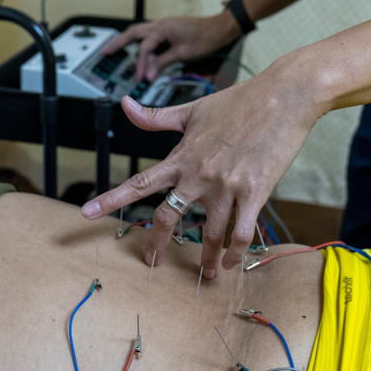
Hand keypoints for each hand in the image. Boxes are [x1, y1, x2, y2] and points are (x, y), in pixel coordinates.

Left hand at [81, 55, 325, 278]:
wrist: (284, 96)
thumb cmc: (239, 101)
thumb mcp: (192, 108)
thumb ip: (156, 116)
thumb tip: (125, 104)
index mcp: (181, 157)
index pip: (139, 183)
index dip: (111, 199)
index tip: (87, 213)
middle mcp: (199, 175)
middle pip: (168, 218)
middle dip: (156, 244)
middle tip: (151, 262)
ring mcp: (227, 186)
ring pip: (209, 233)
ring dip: (207, 258)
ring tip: (206, 274)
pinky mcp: (255, 193)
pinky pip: (242, 232)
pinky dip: (236, 252)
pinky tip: (233, 262)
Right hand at [103, 13, 241, 81]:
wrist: (221, 29)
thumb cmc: (206, 38)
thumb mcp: (183, 54)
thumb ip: (163, 63)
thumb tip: (148, 74)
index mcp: (163, 28)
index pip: (144, 48)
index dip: (140, 65)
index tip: (139, 79)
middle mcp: (161, 24)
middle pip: (133, 33)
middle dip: (118, 43)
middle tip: (105, 53)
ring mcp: (164, 26)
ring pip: (140, 32)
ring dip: (127, 41)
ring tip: (115, 50)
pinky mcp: (168, 30)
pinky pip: (149, 36)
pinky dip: (141, 44)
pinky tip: (139, 52)